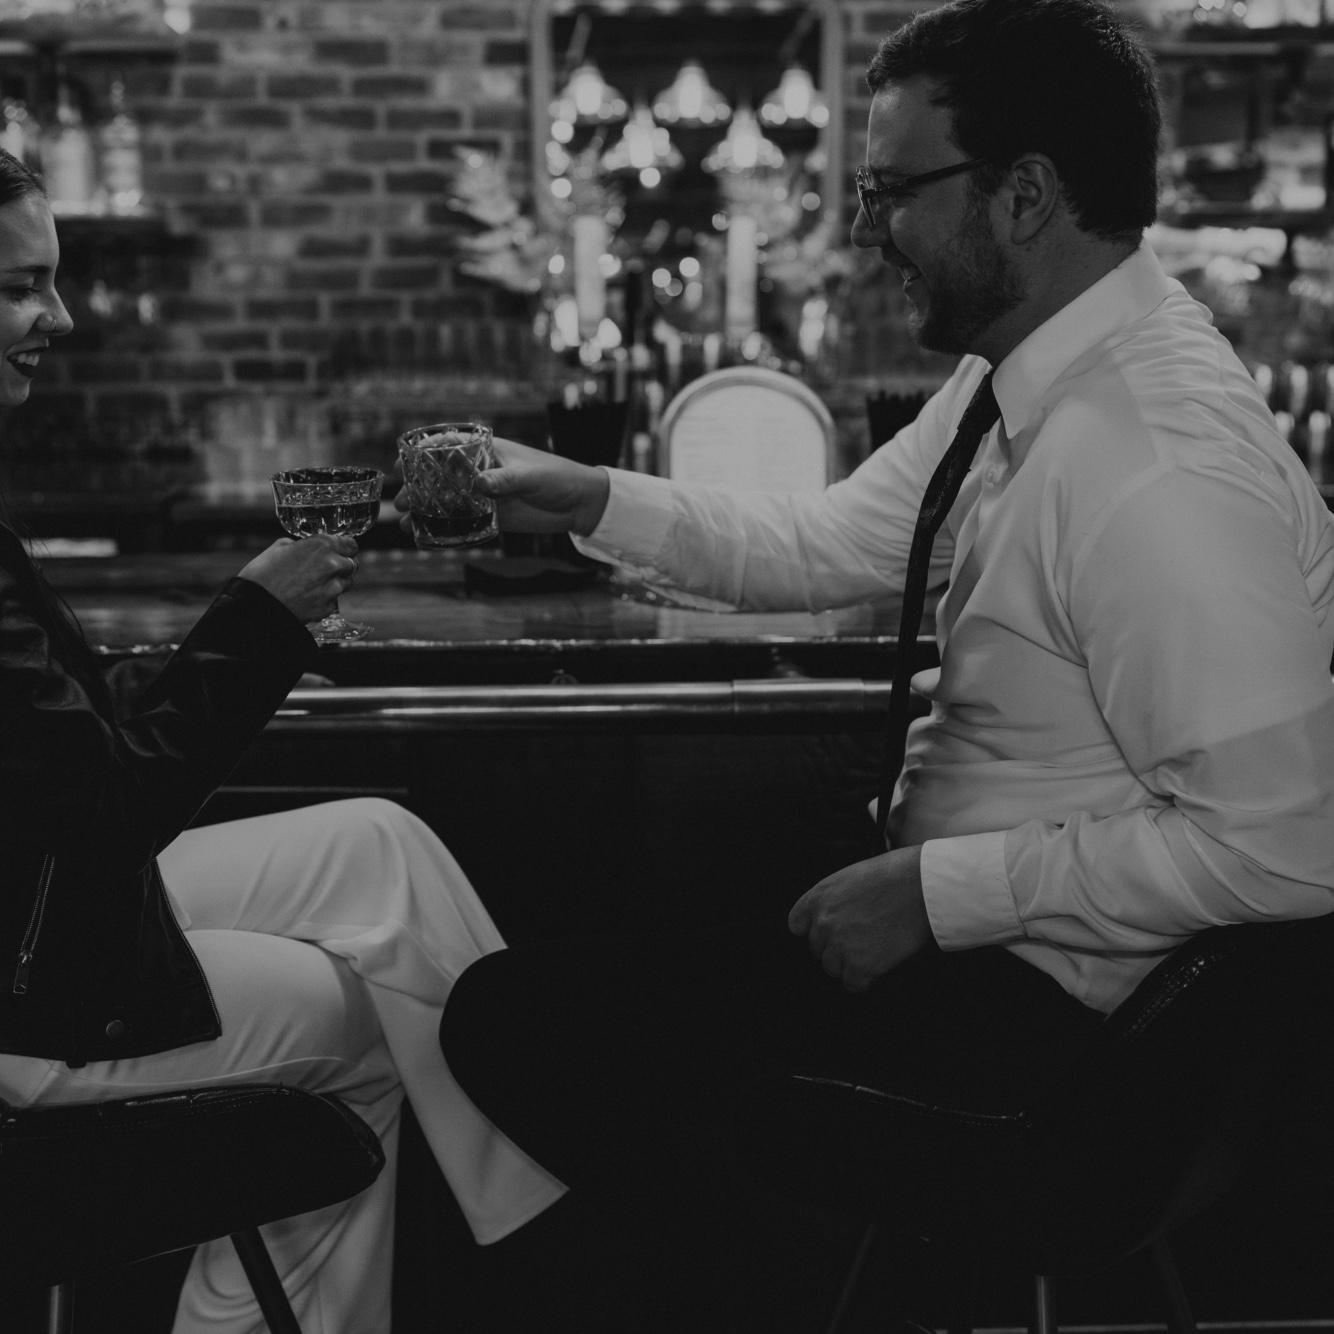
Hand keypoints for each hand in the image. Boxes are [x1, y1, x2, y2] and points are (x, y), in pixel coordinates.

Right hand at [237, 535, 358, 626]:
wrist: (254, 605)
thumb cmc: (261, 575)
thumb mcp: (279, 548)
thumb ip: (301, 545)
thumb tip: (306, 547)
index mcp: (321, 545)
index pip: (351, 544)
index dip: (344, 548)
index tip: (340, 551)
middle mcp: (332, 565)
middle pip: (351, 564)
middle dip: (341, 566)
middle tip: (325, 569)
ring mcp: (332, 588)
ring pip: (346, 583)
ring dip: (335, 583)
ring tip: (313, 584)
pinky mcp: (328, 607)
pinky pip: (334, 601)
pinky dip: (326, 599)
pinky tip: (308, 597)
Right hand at [394, 436, 611, 536]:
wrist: (579, 504)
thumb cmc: (557, 477)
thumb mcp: (530, 475)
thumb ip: (504, 479)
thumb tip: (478, 484)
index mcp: (486, 451)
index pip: (446, 448)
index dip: (420, 456)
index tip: (402, 466)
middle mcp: (480, 472)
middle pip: (440, 479)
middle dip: (417, 490)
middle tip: (401, 503)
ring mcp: (484, 496)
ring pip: (447, 502)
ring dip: (426, 512)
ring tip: (406, 524)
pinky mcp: (492, 517)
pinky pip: (463, 523)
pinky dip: (445, 530)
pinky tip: (427, 538)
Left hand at [787, 846, 933, 992]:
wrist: (920, 886)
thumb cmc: (893, 875)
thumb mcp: (851, 876)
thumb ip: (834, 899)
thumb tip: (835, 918)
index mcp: (818, 898)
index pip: (797, 925)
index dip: (814, 930)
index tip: (830, 933)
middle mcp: (823, 923)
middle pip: (817, 949)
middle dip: (836, 947)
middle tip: (861, 941)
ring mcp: (840, 946)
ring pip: (832, 968)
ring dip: (849, 965)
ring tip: (871, 953)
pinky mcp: (860, 966)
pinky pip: (852, 984)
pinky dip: (864, 981)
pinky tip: (877, 970)